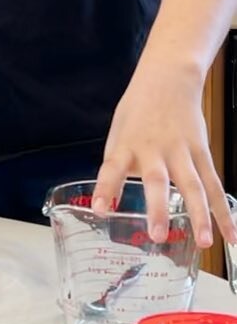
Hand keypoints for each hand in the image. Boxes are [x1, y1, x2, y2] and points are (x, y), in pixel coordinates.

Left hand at [93, 64, 236, 247]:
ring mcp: (181, 151)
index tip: (100, 210)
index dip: (105, 189)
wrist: (168, 80)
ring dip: (200, 216)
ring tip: (204, 242)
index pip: (111, 168)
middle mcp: (153, 149)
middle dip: (157, 208)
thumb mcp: (118, 132)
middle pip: (156, 180)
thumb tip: (112, 200)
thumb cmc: (138, 110)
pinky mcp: (202, 153)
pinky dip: (224, 212)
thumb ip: (116, 164)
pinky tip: (230, 235)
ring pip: (194, 186)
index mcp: (126, 144)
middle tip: (156, 235)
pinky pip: (215, 185)